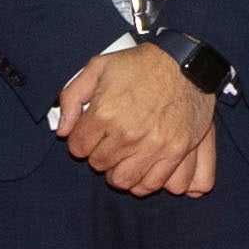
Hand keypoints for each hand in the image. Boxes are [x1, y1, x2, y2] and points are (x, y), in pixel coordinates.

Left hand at [55, 43, 222, 197]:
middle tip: (109, 141)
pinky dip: (142, 181)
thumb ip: (72, 97)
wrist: (185, 64)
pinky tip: (140, 167)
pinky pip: (151, 184)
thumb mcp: (98, 67)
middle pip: (99, 165)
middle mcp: (128, 133)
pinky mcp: (175, 152)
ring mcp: (152, 146)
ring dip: (118, 170)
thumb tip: (62, 130)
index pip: (78, 147)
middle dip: (99, 154)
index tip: (90, 133)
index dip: (80, 140)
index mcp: (105, 112)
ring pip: (122, 180)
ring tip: (123, 156)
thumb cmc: (140, 64)